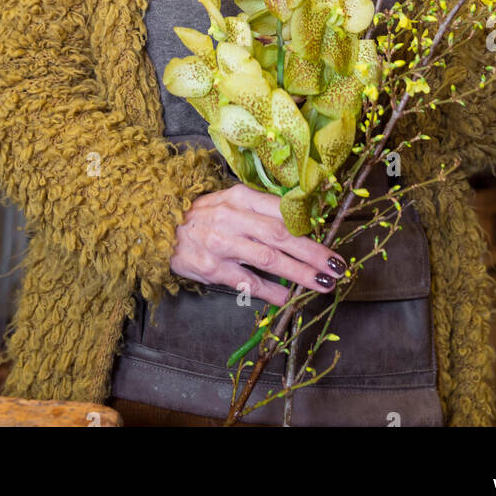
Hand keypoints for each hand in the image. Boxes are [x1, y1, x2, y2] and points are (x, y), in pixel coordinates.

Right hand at [170, 183, 345, 306]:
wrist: (157, 227)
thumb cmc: (203, 215)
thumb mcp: (230, 200)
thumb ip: (260, 209)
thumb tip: (301, 224)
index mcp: (241, 197)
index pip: (282, 209)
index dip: (310, 224)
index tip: (333, 236)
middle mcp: (233, 217)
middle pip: (282, 235)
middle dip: (314, 252)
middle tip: (338, 266)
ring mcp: (222, 244)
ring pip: (270, 259)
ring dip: (300, 273)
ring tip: (322, 283)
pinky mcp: (212, 268)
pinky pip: (248, 282)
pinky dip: (271, 291)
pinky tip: (289, 298)